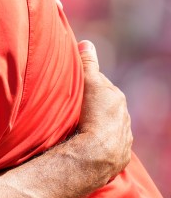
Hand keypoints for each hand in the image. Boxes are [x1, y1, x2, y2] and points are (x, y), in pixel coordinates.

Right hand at [74, 40, 132, 183]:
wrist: (99, 152)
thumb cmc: (93, 115)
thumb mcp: (88, 84)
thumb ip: (88, 64)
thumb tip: (86, 43)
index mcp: (116, 98)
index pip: (100, 85)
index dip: (86, 84)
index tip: (73, 86)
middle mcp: (123, 115)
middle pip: (104, 105)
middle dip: (92, 104)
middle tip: (74, 107)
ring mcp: (122, 135)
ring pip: (107, 124)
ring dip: (95, 124)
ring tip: (79, 127)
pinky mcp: (120, 153)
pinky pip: (109, 143)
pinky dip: (100, 141)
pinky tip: (87, 143)